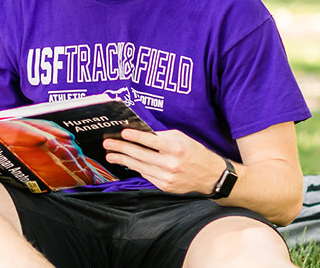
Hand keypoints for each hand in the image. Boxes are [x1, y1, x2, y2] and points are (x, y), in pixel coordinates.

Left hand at [102, 128, 223, 194]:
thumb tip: (141, 133)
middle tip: (108, 144)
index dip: (135, 136)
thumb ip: (162, 136)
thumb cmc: (194, 152)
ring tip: (110, 155)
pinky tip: (127, 162)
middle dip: (121, 148)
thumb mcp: (182, 138)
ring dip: (123, 160)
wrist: (211, 176)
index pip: (151, 141)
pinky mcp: (164, 186)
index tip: (122, 132)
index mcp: (176, 149)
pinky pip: (146, 175)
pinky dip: (136, 168)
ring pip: (139, 167)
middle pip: (140, 155)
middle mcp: (171, 164)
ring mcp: (167, 177)